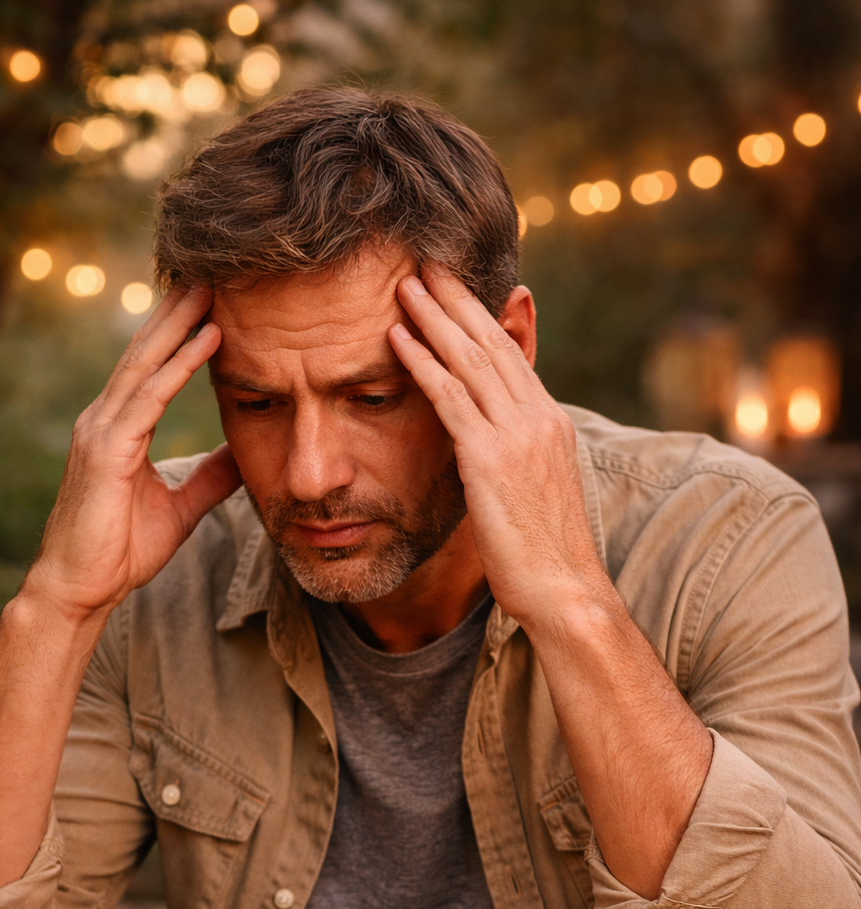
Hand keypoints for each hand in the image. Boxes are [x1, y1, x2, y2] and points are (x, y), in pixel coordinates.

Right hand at [27, 287, 242, 623]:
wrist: (78, 590)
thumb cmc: (119, 553)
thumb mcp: (179, 508)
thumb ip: (209, 478)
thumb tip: (241, 455)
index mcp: (119, 429)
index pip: (153, 368)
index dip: (181, 331)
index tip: (212, 297)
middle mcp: (105, 419)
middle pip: (148, 351)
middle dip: (180, 308)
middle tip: (213, 267)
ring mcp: (102, 430)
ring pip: (148, 363)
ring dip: (183, 321)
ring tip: (215, 285)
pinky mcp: (108, 450)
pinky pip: (150, 398)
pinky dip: (180, 366)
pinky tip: (208, 339)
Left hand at [389, 267, 607, 629]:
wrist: (566, 592)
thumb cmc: (545, 558)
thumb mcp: (532, 495)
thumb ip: (512, 460)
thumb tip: (486, 449)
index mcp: (549, 423)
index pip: (510, 355)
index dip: (479, 315)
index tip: (452, 286)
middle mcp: (538, 418)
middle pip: (491, 342)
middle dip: (456, 299)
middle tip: (425, 261)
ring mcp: (517, 435)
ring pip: (469, 360)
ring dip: (432, 317)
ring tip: (403, 283)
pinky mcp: (492, 459)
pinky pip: (450, 399)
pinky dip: (421, 363)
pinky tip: (396, 339)